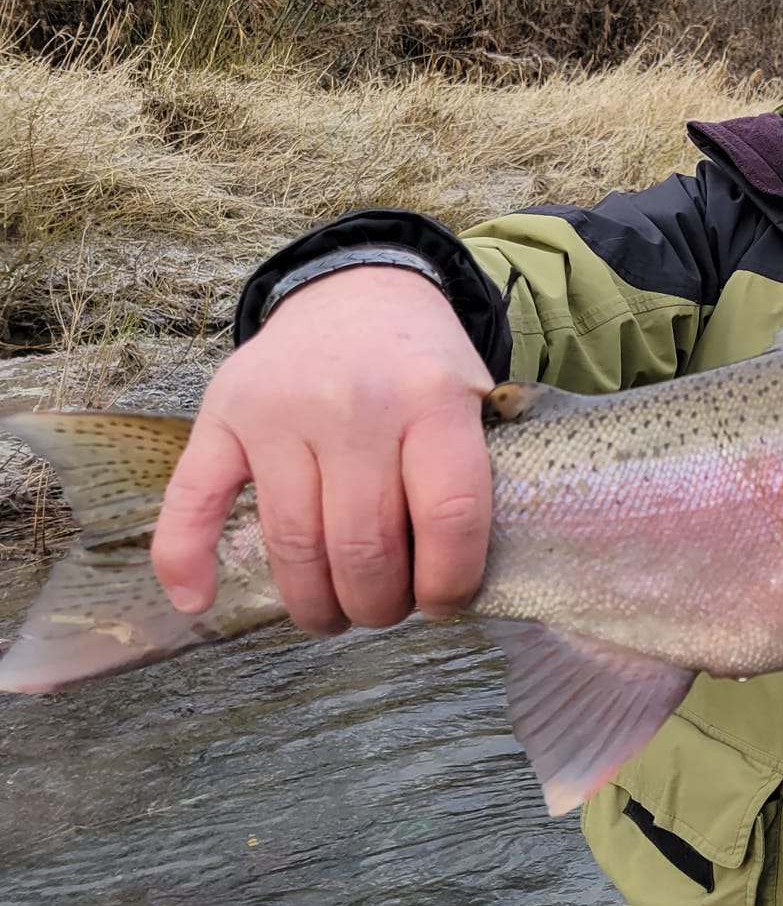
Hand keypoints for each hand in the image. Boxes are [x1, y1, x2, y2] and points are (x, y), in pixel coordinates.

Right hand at [151, 266, 494, 634]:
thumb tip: (457, 586)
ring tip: (333, 615)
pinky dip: (186, 557)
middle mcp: (354, 404)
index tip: (443, 603)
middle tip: (385, 611)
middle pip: (364, 543)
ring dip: (314, 602)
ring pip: (293, 540)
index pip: (449, 515)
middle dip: (378, 603)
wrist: (359, 290)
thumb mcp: (473, 403)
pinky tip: (200, 601)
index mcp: (433, 401)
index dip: (449, 579)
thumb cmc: (421, 367)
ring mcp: (280, 410)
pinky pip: (194, 498)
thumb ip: (469, 478)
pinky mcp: (221, 415)